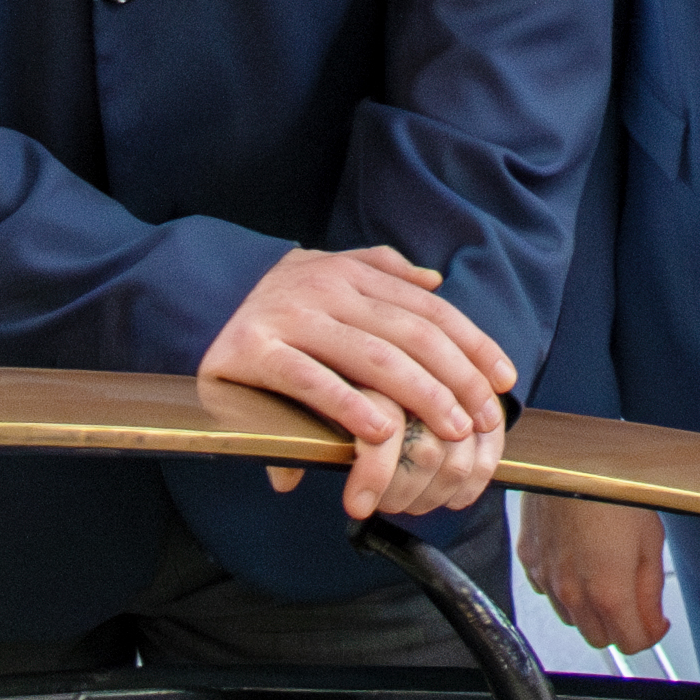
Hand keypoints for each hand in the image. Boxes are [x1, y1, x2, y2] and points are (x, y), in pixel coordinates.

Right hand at [199, 245, 513, 520]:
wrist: (194, 291)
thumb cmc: (277, 297)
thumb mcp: (328, 268)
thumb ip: (381, 270)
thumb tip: (435, 278)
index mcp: (353, 273)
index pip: (429, 309)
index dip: (473, 344)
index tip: (505, 380)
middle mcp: (328, 288)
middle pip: (412, 334)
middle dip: (458, 377)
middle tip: (482, 418)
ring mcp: (291, 317)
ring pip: (373, 356)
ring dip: (420, 395)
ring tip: (449, 429)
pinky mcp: (253, 351)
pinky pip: (309, 380)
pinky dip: (347, 405)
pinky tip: (379, 431)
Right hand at [518, 493, 670, 654]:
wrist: (569, 458)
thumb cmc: (613, 488)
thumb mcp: (650, 538)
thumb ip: (650, 589)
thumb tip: (654, 620)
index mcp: (609, 592)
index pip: (632, 643)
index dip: (651, 634)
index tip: (656, 621)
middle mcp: (573, 593)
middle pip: (600, 639)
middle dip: (621, 626)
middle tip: (635, 600)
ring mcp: (547, 579)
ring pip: (572, 619)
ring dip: (592, 611)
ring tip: (607, 576)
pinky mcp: (530, 561)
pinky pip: (548, 592)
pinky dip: (565, 589)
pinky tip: (579, 563)